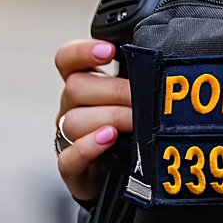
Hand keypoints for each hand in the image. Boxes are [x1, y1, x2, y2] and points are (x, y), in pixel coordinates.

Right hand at [54, 39, 132, 202]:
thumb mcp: (130, 94)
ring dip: (109, 117)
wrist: (122, 172)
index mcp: (83, 83)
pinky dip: (89, 146)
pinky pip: (68, 157)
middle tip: (141, 96)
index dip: (82, 51)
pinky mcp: (71, 168)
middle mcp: (71, 107)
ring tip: (134, 120)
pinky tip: (109, 138)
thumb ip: (135, 75)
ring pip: (73, 121)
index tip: (109, 50)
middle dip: (114, 90)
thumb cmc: (128, 124)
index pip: (67, 59)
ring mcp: (67, 138)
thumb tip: (155, 58)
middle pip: (75, 87)